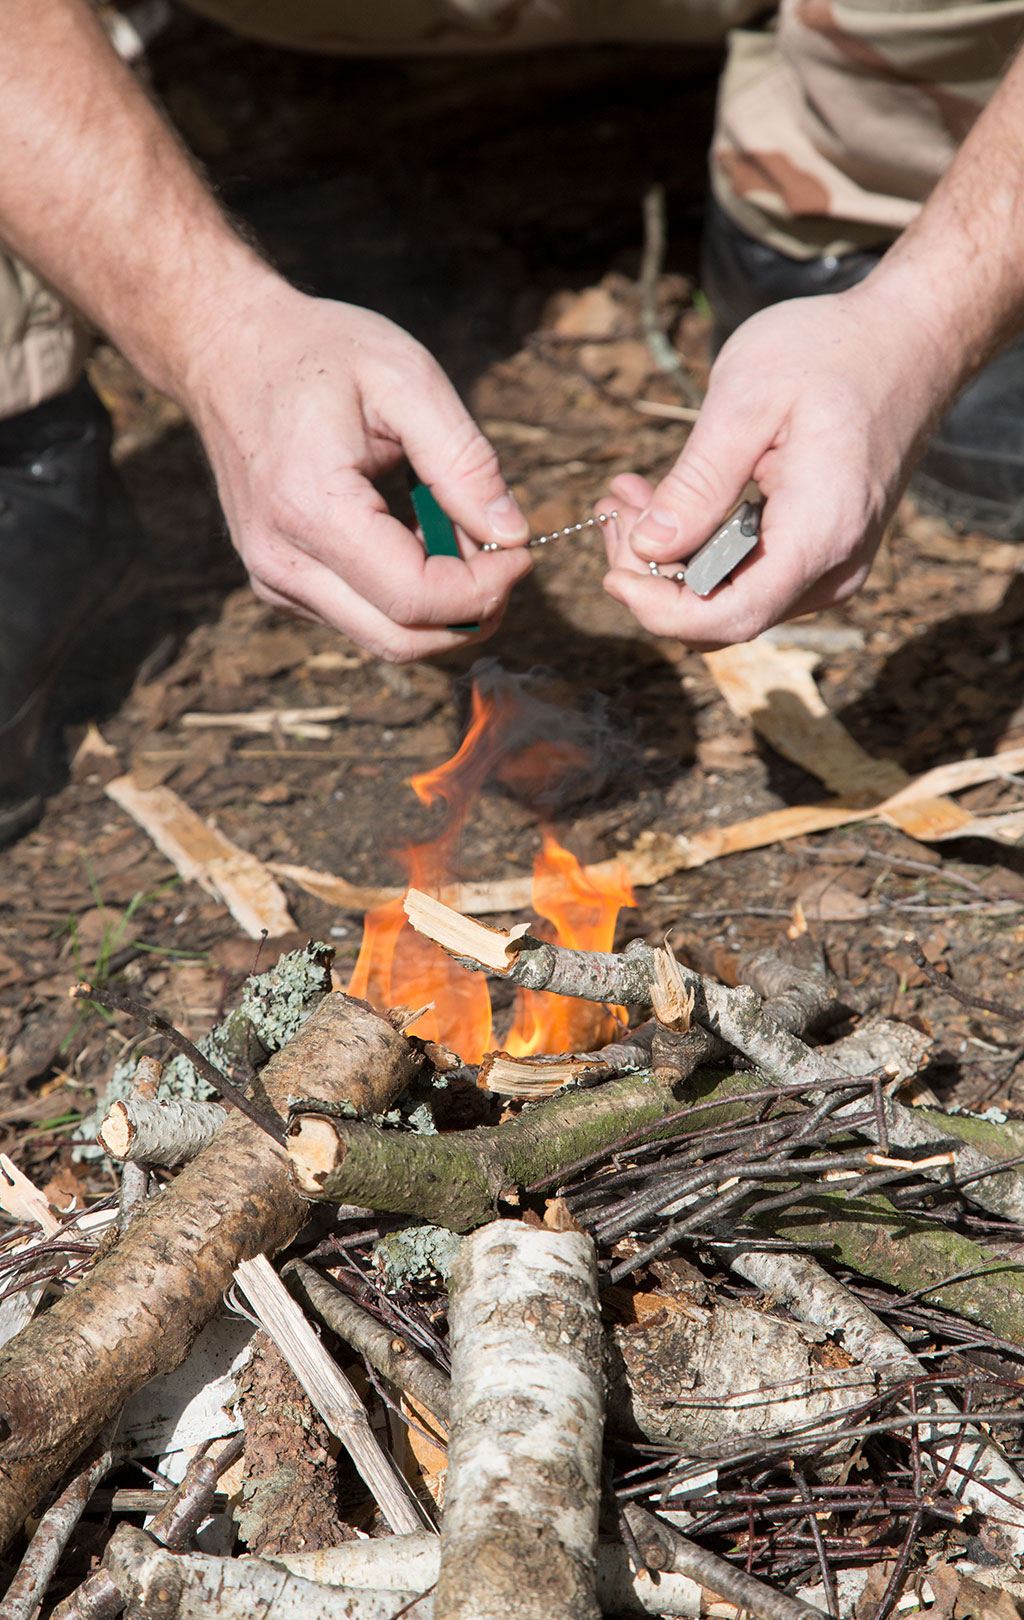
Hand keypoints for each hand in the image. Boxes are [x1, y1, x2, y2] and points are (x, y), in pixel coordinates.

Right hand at [181, 278, 531, 661]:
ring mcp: (275, 581)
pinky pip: (361, 616)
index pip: (416, 599)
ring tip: (460, 533)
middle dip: (472, 613)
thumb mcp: (405, 379)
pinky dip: (409, 595)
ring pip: (384, 637)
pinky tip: (420, 537)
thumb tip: (512, 534)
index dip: (485, 589)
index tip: (522, 550)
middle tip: (507, 558)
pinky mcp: (280, 584)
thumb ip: (465, 461)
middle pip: (402, 640)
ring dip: (442, 606)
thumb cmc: (315, 352)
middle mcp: (282, 563)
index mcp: (310, 510)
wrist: (225, 350)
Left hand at [601, 285, 950, 648]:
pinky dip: (697, 550)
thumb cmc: (832, 353)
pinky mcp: (819, 555)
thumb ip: (698, 483)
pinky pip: (747, 577)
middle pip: (719, 618)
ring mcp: (829, 567)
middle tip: (614, 507)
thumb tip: (650, 548)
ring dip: (668, 563)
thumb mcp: (748, 399)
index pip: (728, 617)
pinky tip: (663, 502)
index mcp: (818, 535)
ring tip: (629, 497)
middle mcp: (832, 569)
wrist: (909, 338)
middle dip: (652, 577)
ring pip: (727, 602)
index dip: (658, 610)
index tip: (610, 572)